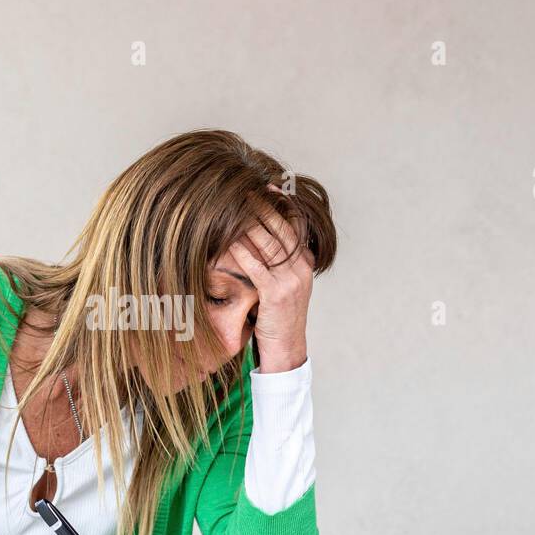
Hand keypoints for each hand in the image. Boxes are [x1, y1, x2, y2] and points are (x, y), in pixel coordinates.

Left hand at [227, 197, 315, 372]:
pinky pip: (256, 266)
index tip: (269, 186)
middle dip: (265, 207)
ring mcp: (290, 280)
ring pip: (269, 244)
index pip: (297, 226)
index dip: (283, 204)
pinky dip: (242, 251)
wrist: (286, 347)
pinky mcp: (276, 293)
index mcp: (305, 263)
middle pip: (282, 229)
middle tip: (247, 190)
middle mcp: (301, 268)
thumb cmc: (279, 316)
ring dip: (251, 223)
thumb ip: (277, 263)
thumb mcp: (285, 285)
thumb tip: (258, 239)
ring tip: (236, 206)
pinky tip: (229, 239)